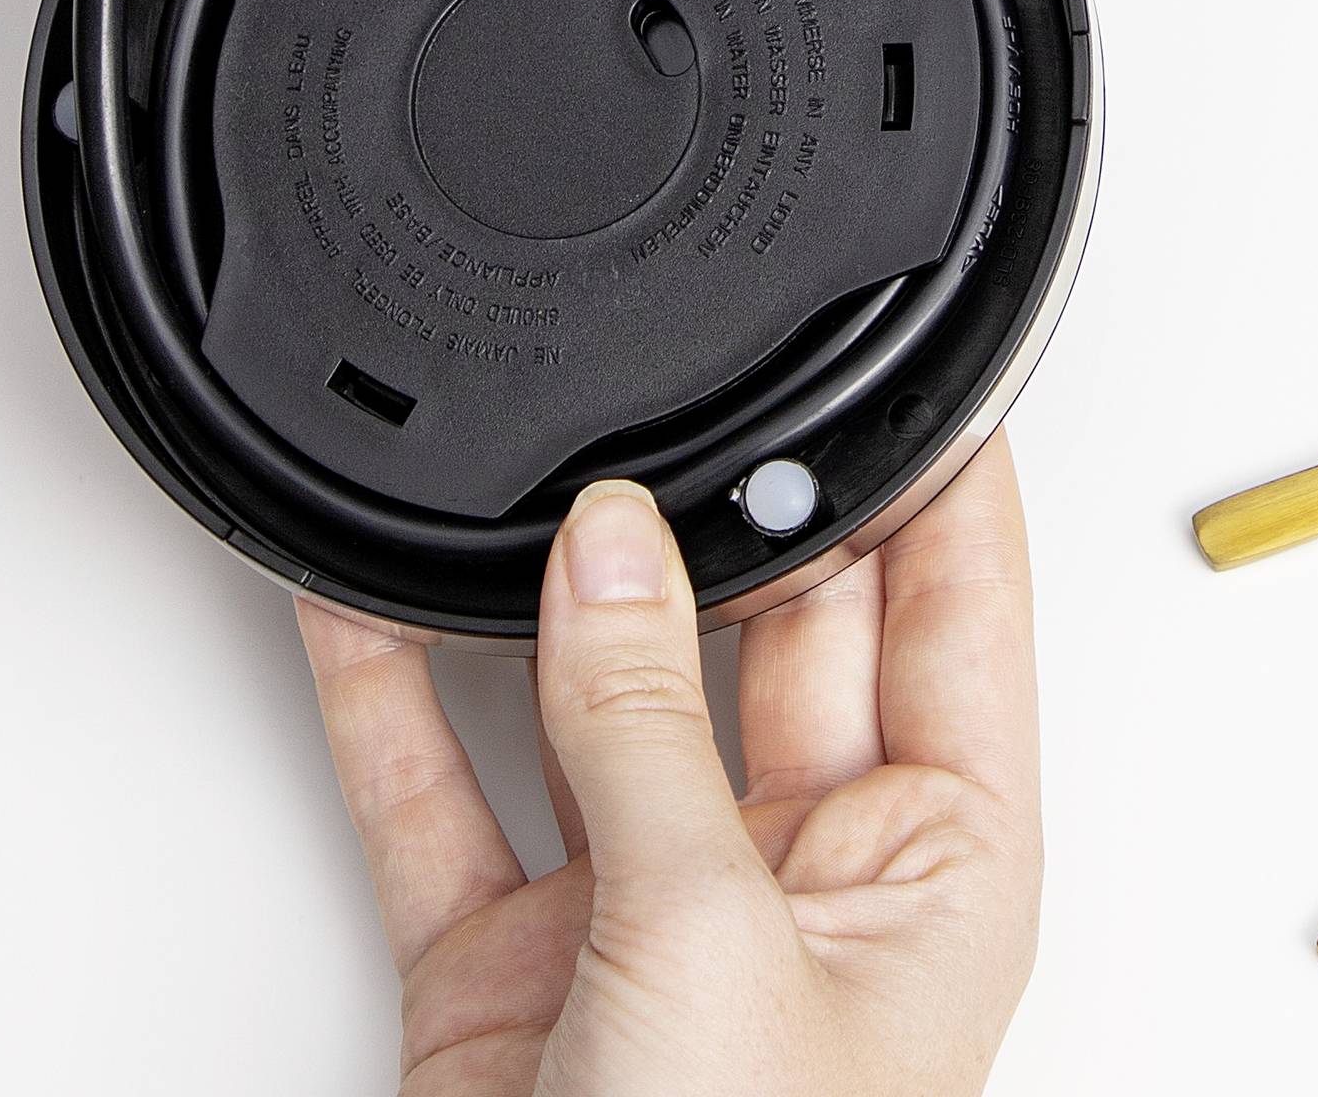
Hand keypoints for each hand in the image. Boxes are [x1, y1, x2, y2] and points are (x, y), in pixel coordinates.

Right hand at [299, 440, 1041, 1096]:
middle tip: (685, 380)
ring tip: (520, 454)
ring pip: (603, 694)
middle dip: (726, 511)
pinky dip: (394, 695)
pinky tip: (358, 594)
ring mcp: (653, 915)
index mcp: (939, 865)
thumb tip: (616, 539)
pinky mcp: (513, 967)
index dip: (944, 476)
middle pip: (778, 630)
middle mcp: (805, 877)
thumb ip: (651, 724)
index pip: (960, 611)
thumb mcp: (710, 944)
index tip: (921, 350)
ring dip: (548, 590)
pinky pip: (449, 794)